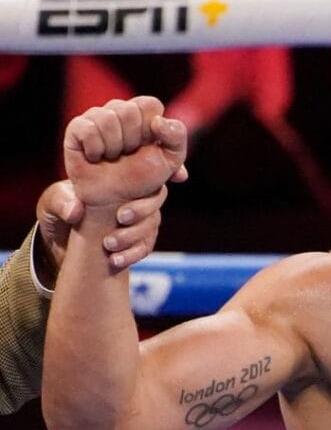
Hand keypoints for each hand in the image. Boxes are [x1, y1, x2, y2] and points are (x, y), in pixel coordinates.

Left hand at [36, 180, 169, 272]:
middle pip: (157, 197)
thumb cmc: (60, 211)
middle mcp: (135, 196)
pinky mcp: (137, 241)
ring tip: (109, 244)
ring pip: (153, 224)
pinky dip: (133, 254)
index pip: (151, 170)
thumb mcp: (52, 202)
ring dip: (134, 235)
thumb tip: (76, 211)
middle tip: (121, 217)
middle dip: (143, 208)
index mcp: (119, 178)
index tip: (179, 176)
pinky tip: (116, 260)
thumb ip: (60, 201)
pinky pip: (146, 246)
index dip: (171, 169)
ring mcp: (139, 219)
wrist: (61, 242)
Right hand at [64, 96, 187, 207]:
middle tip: (128, 155)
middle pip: (129, 111)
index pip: (150, 104)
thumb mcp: (171, 159)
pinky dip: (95, 149)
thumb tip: (158, 121)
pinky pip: (88, 130)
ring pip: (108, 119)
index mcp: (143, 113)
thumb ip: (176, 136)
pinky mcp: (76, 128)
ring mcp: (96, 117)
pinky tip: (96, 157)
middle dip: (133, 141)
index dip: (151, 129)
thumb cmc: (144, 178)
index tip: (149, 146)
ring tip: (112, 157)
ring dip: (114, 147)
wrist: (116, 201)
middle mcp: (119, 110)